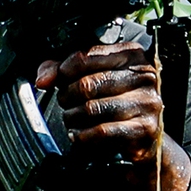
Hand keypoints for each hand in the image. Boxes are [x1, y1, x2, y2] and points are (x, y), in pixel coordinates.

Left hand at [35, 42, 163, 165]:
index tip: (59, 79)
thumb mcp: (92, 74)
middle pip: (87, 84)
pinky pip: (101, 130)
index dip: (65, 69)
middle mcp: (145, 76)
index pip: (87, 56)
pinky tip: (79, 134)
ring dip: (73, 116)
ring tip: (72, 118)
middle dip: (67, 95)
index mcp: (132, 55)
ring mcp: (147, 102)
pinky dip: (83, 134)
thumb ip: (62, 70)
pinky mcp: (144, 128)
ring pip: (92, 108)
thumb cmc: (116, 98)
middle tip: (65, 102)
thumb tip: (43, 80)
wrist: (144, 135)